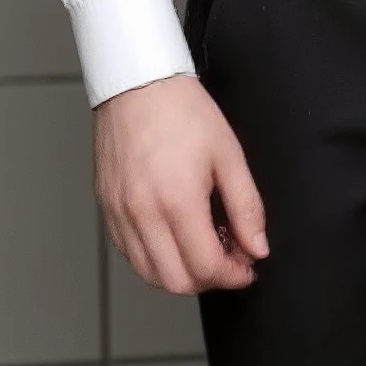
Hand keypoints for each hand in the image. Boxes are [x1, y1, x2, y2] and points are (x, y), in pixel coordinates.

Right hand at [93, 72, 269, 293]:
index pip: (207, 267)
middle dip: (209, 280)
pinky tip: (173, 237)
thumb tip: (257, 248)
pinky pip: (130, 255)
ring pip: (150, 275)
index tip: (247, 266)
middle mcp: (143, 214)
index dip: (234, 275)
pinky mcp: (107, 209)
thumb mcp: (229, 153)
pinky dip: (154, 259)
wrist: (138, 82)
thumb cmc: (182, 110)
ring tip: (202, 247)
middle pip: (176, 282)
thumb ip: (247, 207)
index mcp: (177, 200)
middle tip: (229, 259)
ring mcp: (119, 214)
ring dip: (181, 274)